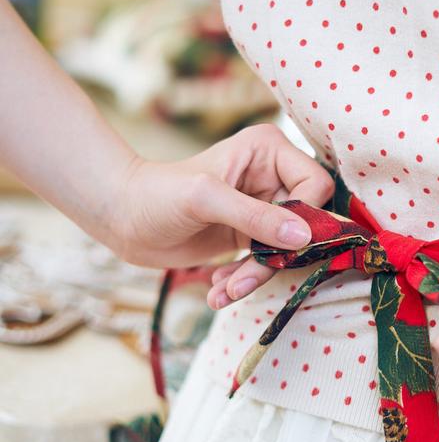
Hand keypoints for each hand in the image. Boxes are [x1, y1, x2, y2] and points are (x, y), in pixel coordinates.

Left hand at [111, 123, 332, 307]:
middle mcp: (273, 176)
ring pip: (288, 249)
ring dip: (257, 276)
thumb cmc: (157, 194)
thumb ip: (255, 217)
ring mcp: (263, 208)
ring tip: (223, 291)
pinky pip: (267, 264)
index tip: (281, 246)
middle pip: (305, 223)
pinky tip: (218, 288)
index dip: (305, 218)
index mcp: (268, 150)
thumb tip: (304, 237)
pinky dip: (246, 280)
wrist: (122, 219)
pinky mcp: (251, 236)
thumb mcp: (205, 200)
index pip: (314, 185)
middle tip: (242, 281)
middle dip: (276, 256)